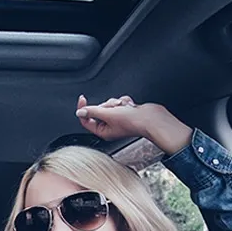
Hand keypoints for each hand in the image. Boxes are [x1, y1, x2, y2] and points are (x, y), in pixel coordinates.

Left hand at [75, 95, 191, 153]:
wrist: (151, 119)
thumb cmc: (133, 121)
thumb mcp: (108, 114)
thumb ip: (93, 111)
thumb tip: (80, 111)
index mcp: (104, 131)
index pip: (87, 120)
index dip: (83, 109)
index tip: (82, 99)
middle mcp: (111, 126)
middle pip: (99, 110)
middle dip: (107, 105)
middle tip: (114, 107)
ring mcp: (119, 119)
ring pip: (110, 104)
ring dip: (117, 103)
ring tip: (124, 108)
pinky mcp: (126, 112)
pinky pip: (119, 102)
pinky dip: (125, 102)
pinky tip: (130, 106)